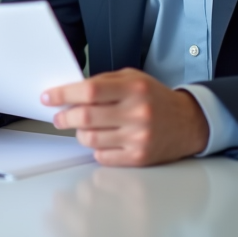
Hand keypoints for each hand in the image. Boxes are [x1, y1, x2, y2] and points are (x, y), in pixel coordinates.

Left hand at [43, 68, 208, 165]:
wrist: (188, 122)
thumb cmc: (156, 98)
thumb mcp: (133, 78)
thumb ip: (103, 81)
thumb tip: (70, 91)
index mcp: (134, 88)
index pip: (90, 90)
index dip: (64, 94)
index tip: (49, 97)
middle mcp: (137, 113)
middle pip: (86, 116)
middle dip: (65, 117)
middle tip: (58, 117)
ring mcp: (138, 137)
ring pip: (91, 138)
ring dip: (79, 133)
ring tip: (82, 128)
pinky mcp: (139, 157)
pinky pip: (103, 156)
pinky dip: (95, 148)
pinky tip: (101, 139)